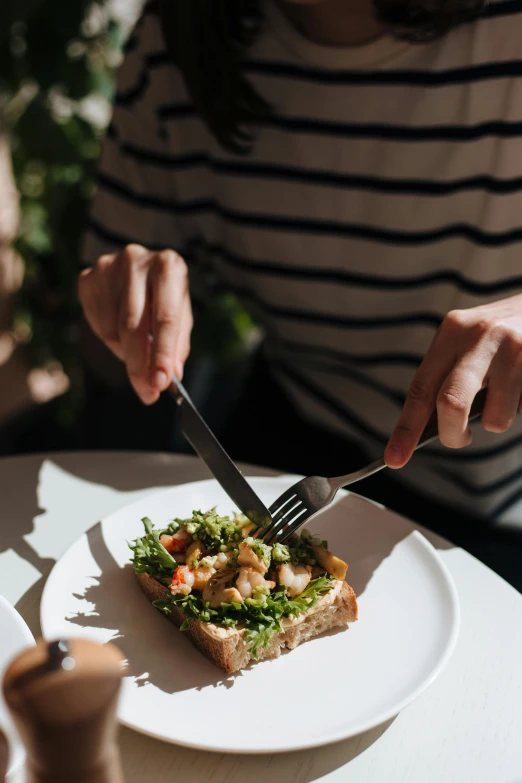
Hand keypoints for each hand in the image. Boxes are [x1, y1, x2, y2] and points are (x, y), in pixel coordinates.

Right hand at [79, 244, 192, 403]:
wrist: (141, 267)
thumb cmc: (165, 296)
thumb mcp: (180, 316)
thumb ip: (176, 346)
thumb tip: (168, 379)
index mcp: (169, 267)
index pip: (166, 318)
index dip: (162, 354)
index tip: (161, 384)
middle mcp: (137, 260)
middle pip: (134, 326)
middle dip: (140, 366)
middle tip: (147, 392)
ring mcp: (108, 267)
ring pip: (113, 331)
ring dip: (126, 355)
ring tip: (137, 353)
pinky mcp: (88, 279)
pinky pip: (97, 325)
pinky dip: (111, 342)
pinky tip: (122, 335)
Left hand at [385, 293, 521, 467]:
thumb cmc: (500, 333)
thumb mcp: (469, 340)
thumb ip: (448, 376)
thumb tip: (428, 429)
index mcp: (452, 331)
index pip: (421, 388)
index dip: (406, 428)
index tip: (394, 459)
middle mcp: (481, 336)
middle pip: (451, 404)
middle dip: (452, 435)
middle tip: (460, 439)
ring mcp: (514, 349)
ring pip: (495, 419)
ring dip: (498, 420)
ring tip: (508, 394)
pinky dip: (521, 406)